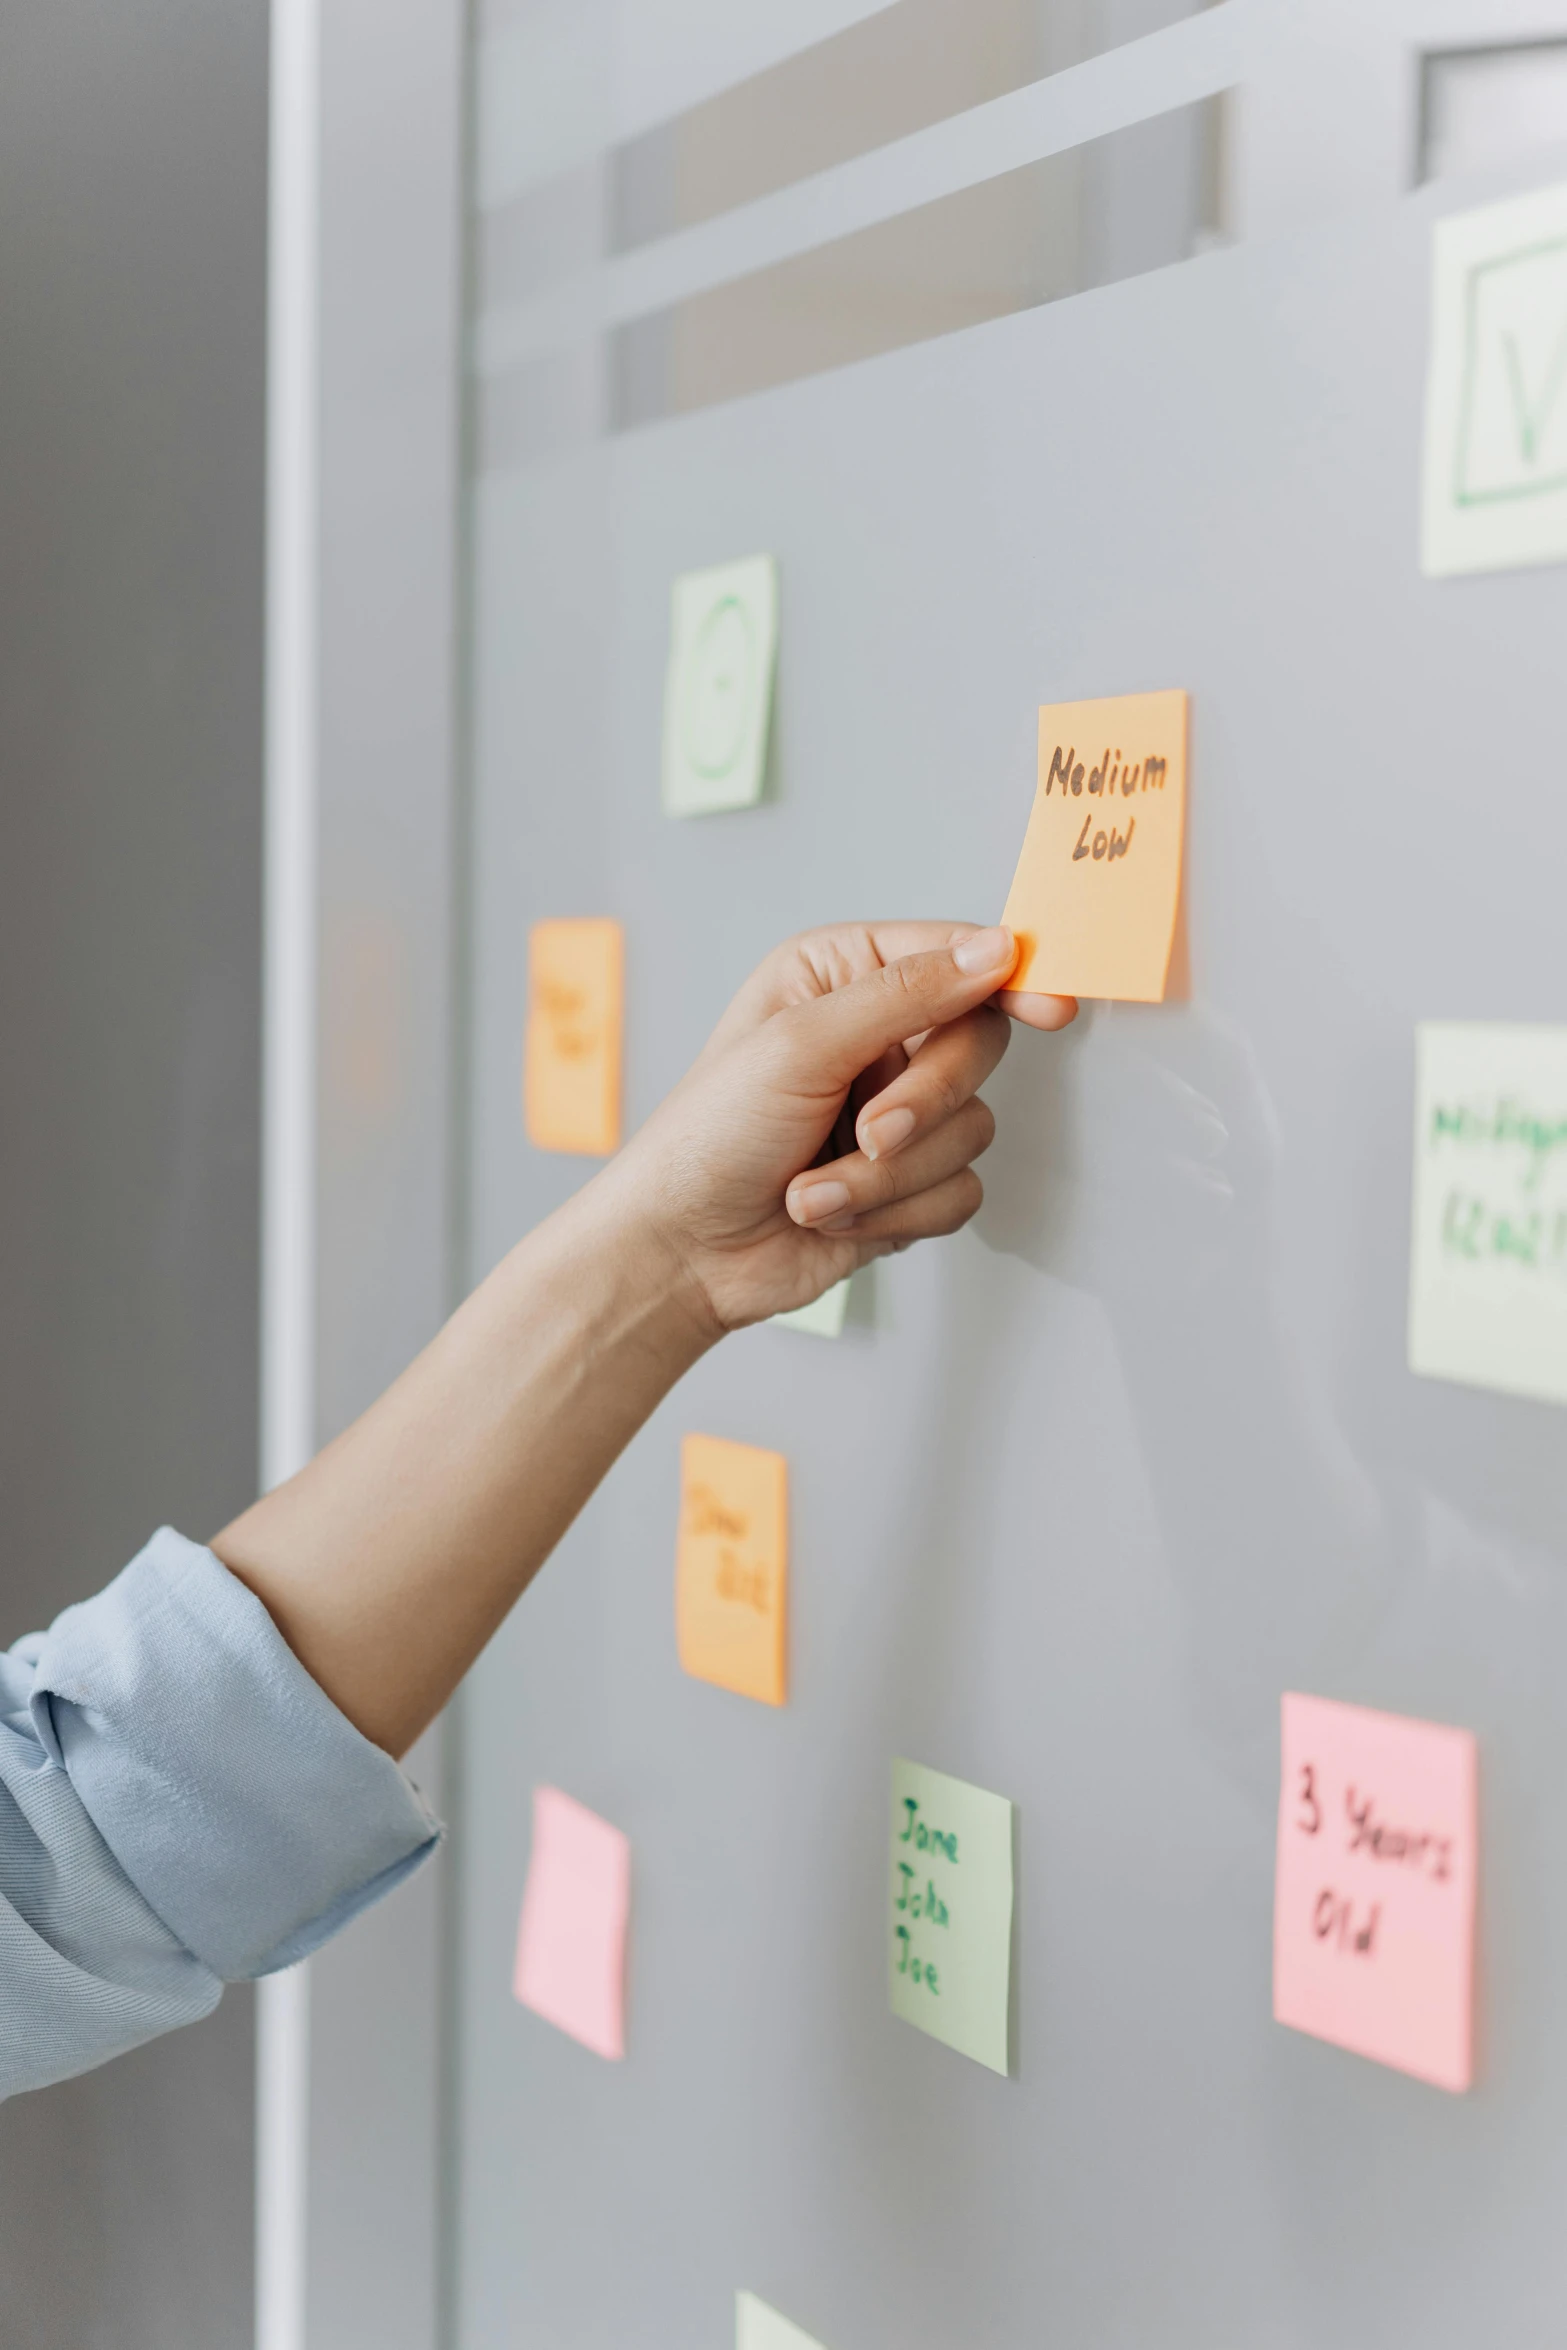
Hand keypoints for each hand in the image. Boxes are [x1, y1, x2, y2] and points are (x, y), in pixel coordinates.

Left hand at [605, 921, 1075, 1332]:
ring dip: (887, 1177)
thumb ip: (906, 993)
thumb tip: (996, 951)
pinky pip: (960, 1191)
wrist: (682, 1252)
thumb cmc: (709, 1136)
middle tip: (869, 1133)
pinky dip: (895, 1213)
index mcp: (841, 975)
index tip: (1051, 1007)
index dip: (1009, 979)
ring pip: (971, 1130)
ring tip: (814, 1190)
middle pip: (978, 1045)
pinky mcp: (909, 1183)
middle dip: (923, 1103)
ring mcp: (898, 1112)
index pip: (954, 958)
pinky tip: (831, 1214)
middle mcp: (877, 1035)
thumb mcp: (800, 1044)